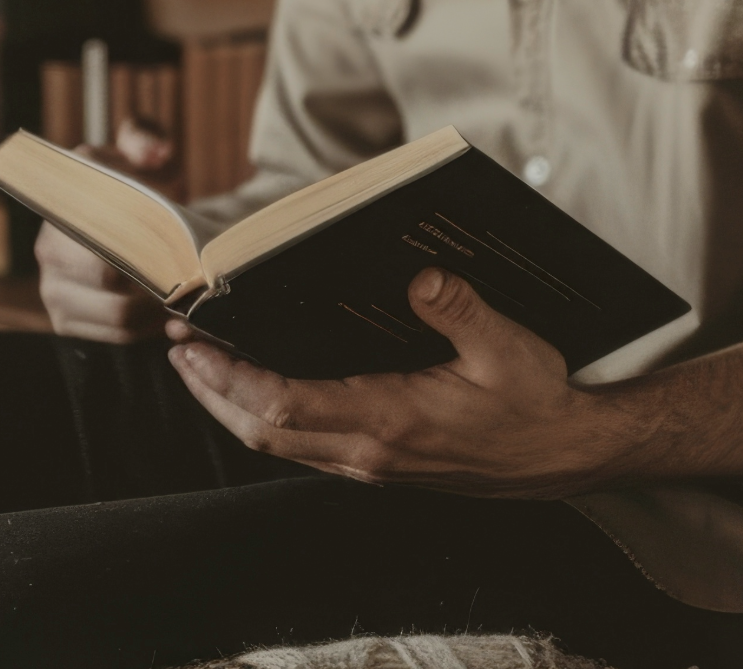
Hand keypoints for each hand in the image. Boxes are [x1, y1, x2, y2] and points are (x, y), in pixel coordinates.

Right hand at [36, 120, 177, 342]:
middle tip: (195, 278)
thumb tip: (156, 153)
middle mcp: (49, 252)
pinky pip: (115, 338)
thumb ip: (146, 140)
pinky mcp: (69, 323)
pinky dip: (149, 332)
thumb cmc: (139, 185)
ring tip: (189, 298)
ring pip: (116, 316)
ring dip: (158, 312)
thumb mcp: (143, 154)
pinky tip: (173, 317)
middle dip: (158, 284)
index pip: (101, 242)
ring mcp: (55, 292)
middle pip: (111, 285)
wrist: (131, 220)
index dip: (145, 252)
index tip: (182, 253)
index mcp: (62, 208)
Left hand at [168, 268, 604, 496]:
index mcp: (392, 421)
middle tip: (179, 349)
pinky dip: (271, 418)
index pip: (284, 406)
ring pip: (280, 444)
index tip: (194, 346)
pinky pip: (307, 447)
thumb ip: (461, 310)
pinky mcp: (383, 465)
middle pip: (263, 431)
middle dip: (212, 392)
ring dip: (235, 407)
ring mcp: (373, 465)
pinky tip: (267, 389)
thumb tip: (419, 276)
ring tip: (205, 366)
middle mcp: (371, 452)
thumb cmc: (538, 404)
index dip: (229, 379)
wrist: (564, 456)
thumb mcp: (509, 347)